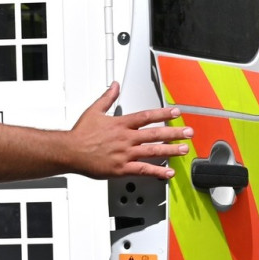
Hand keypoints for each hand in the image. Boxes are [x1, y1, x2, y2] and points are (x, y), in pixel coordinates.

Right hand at [66, 81, 191, 179]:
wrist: (70, 151)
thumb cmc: (80, 134)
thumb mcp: (94, 110)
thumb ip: (107, 98)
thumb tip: (114, 86)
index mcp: (120, 124)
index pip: (146, 116)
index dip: (163, 114)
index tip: (175, 113)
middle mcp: (126, 138)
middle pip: (155, 134)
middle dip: (174, 133)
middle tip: (188, 132)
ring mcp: (125, 153)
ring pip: (153, 151)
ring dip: (170, 150)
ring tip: (184, 150)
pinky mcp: (122, 168)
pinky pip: (143, 170)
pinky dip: (157, 172)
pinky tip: (168, 173)